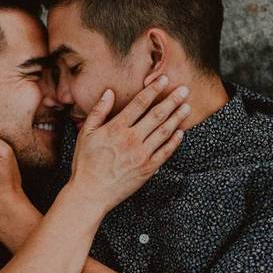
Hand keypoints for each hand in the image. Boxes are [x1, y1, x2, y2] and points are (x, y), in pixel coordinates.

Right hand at [68, 75, 189, 213]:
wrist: (91, 193)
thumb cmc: (85, 163)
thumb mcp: (85, 133)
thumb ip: (98, 111)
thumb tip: (108, 92)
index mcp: (116, 128)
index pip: (139, 104)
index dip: (153, 90)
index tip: (163, 80)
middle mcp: (131, 139)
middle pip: (157, 115)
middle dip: (172, 100)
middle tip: (184, 90)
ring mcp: (141, 155)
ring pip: (164, 132)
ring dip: (177, 118)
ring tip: (187, 107)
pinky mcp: (147, 169)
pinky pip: (165, 152)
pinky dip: (174, 141)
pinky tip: (180, 132)